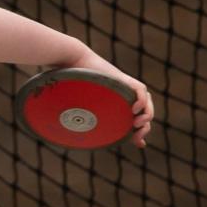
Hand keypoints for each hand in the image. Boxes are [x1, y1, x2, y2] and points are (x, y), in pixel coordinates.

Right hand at [23, 49, 154, 148]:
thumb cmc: (67, 84)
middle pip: (144, 111)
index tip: (138, 144)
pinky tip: (134, 110)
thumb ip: (75, 117)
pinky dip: (141, 101)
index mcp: (114, 102)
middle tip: (137, 138)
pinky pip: (140, 89)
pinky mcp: (122, 79)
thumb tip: (60, 133)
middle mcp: (121, 94)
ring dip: (146, 114)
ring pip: (146, 101)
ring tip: (137, 124)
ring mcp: (123, 86)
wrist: (70, 62)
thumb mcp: (75, 105)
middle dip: (144, 127)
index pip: (134, 117)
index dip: (139, 131)